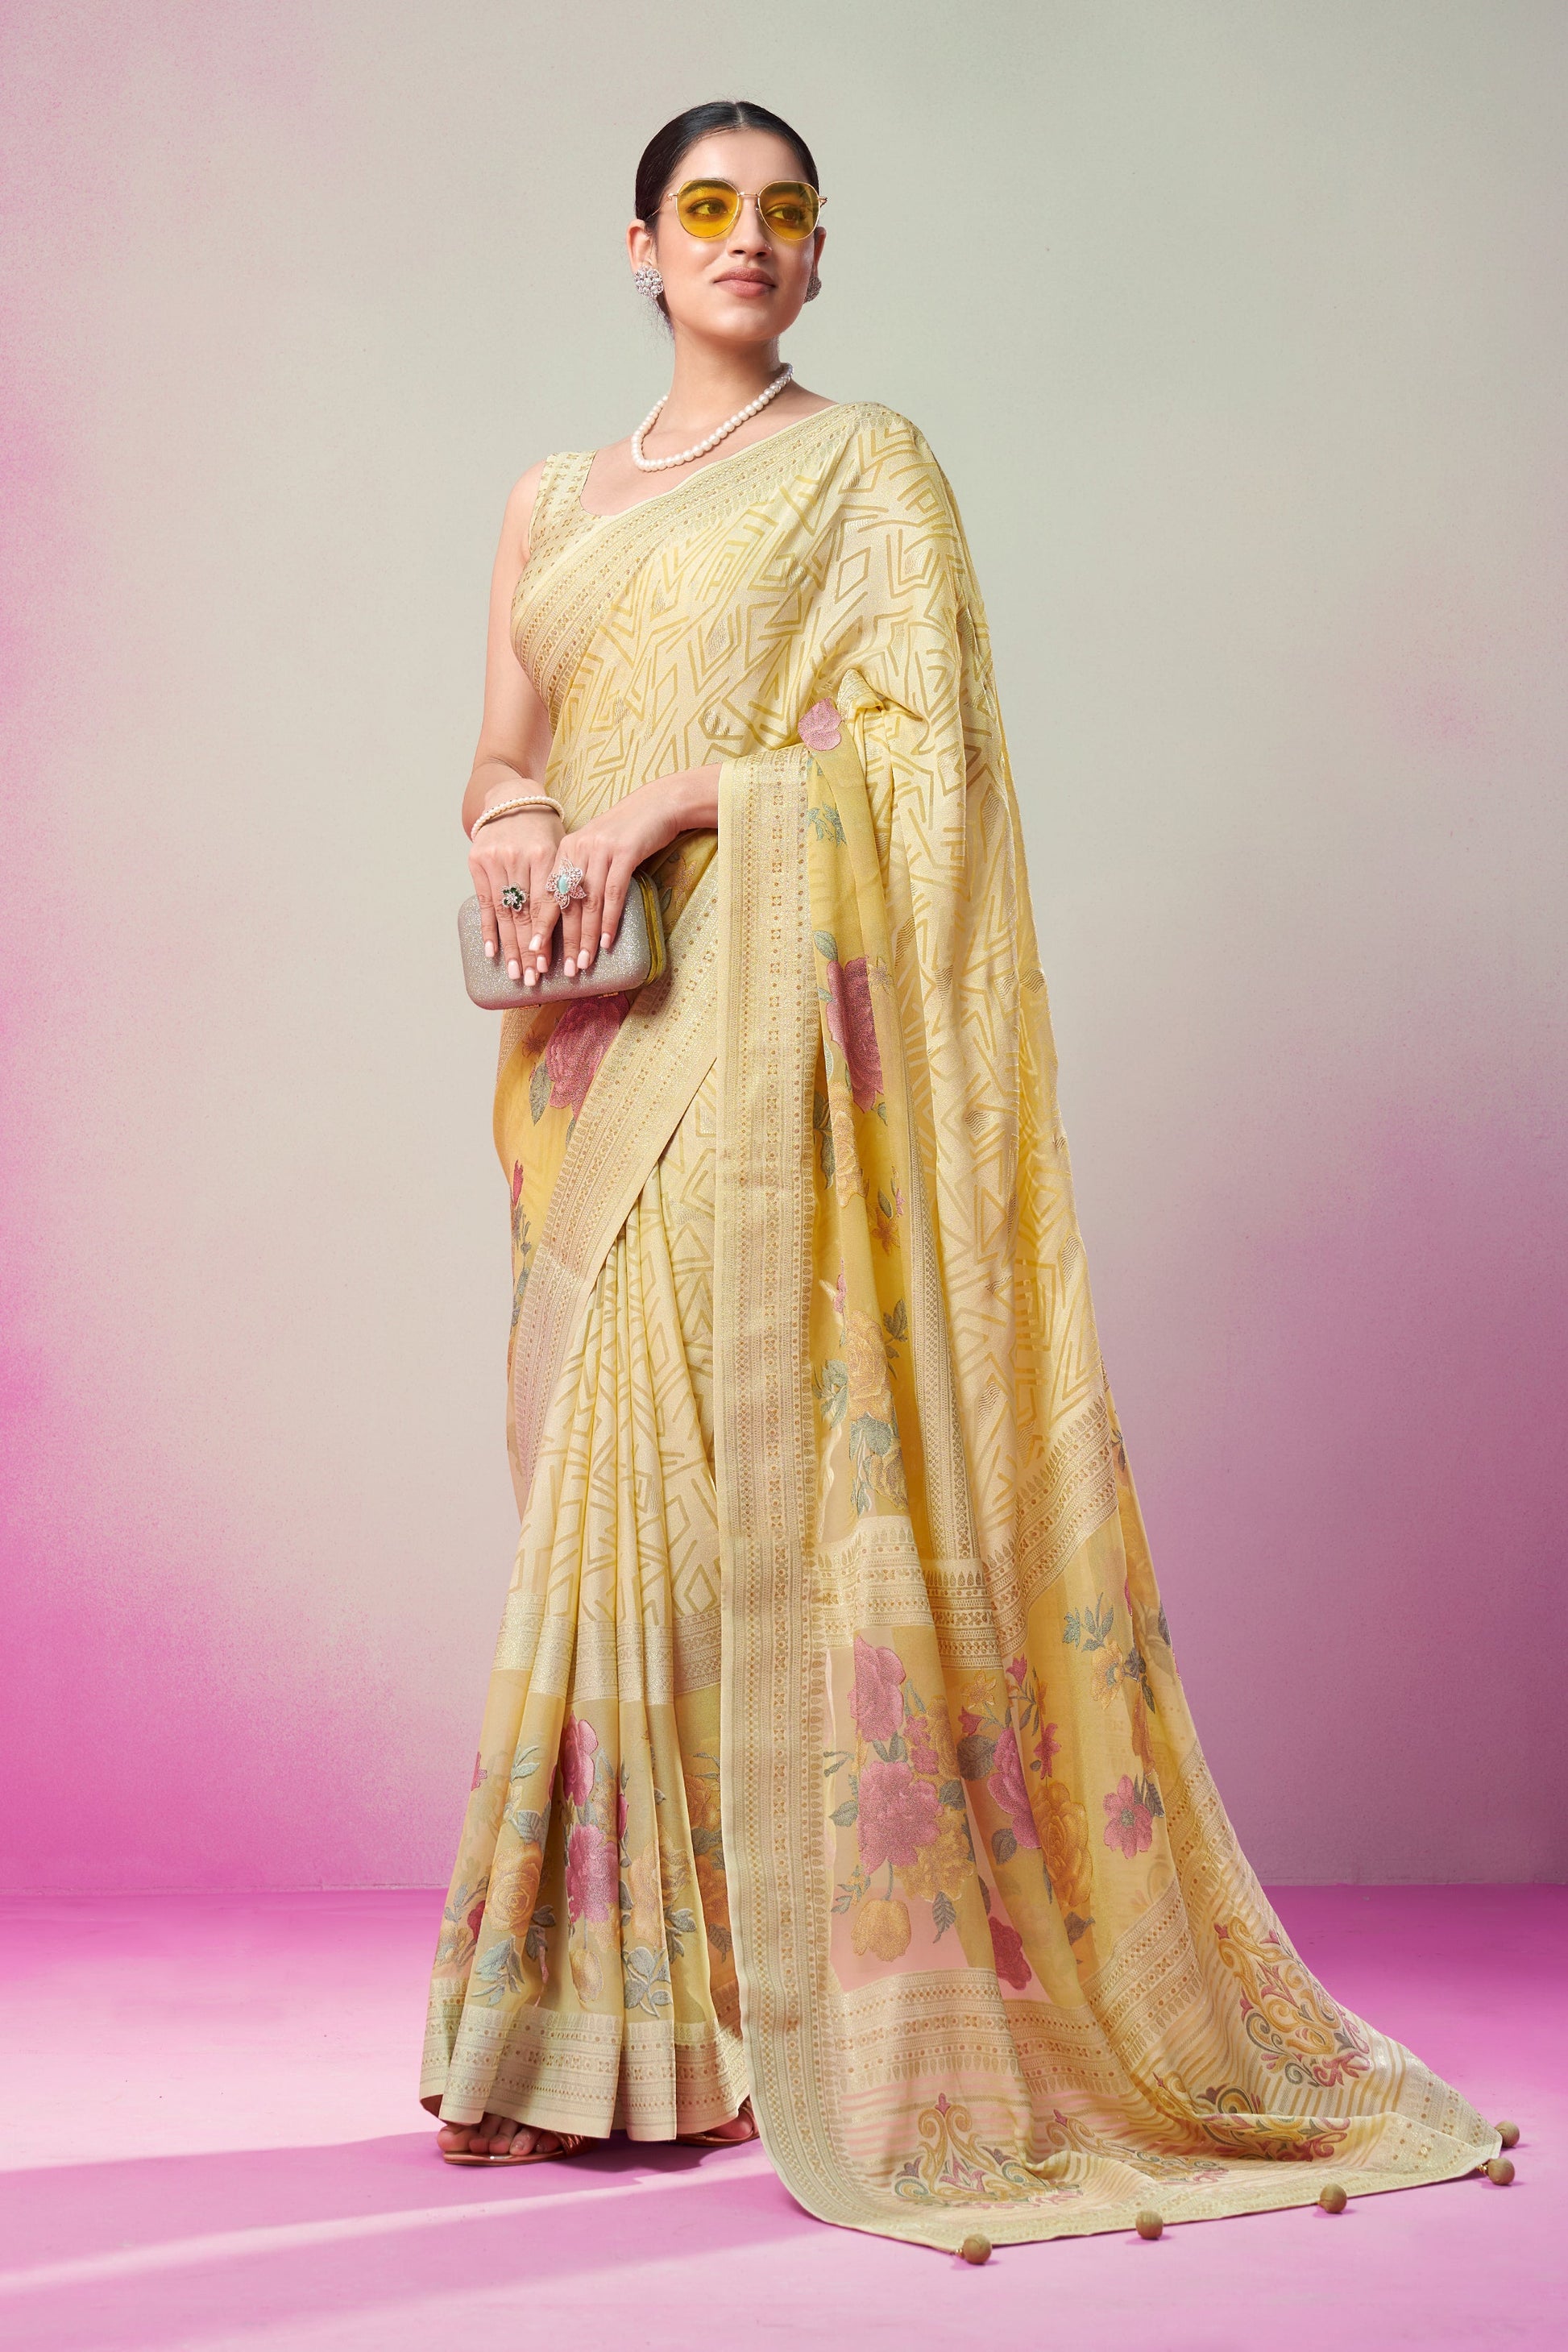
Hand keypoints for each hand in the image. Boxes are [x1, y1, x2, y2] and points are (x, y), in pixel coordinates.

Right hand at [468, 798, 563, 980]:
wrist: (511, 798)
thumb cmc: (543, 829)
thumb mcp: (559, 848)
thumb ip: (563, 882)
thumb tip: (575, 925)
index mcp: (543, 854)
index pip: (546, 904)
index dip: (546, 936)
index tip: (549, 964)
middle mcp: (516, 858)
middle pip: (524, 913)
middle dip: (529, 950)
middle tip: (533, 979)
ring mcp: (494, 860)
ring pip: (504, 912)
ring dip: (510, 947)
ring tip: (516, 972)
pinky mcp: (477, 862)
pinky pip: (485, 903)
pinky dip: (488, 929)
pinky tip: (492, 952)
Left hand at [524, 767, 717, 982]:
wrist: (658, 804)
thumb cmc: (627, 833)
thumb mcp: (596, 850)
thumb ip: (581, 874)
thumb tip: (570, 914)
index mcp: (565, 850)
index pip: (547, 895)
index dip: (541, 926)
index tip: (534, 954)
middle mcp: (577, 849)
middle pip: (565, 903)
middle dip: (562, 940)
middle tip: (562, 969)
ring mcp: (599, 850)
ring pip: (587, 902)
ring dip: (585, 937)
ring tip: (583, 963)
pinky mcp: (623, 852)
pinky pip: (612, 893)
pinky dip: (608, 921)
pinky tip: (606, 942)